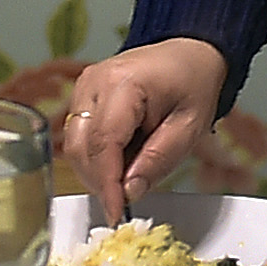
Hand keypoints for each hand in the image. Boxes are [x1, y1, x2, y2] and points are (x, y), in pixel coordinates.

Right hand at [53, 38, 230, 225]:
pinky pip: (78, 136)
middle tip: (124, 201)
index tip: (116, 212)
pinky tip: (120, 158)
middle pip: (81, 147)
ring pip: (74, 145)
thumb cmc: (192, 84)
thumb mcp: (189, 127)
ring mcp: (83, 86)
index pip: (104, 144)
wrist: (187, 53)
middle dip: (100, 181)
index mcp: (124, 83)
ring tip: (128, 175)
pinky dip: (96, 157)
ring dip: (96, 171)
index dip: (107, 183)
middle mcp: (94, 81)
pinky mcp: (81, 95)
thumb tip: (129, 192)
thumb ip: (159, 160)